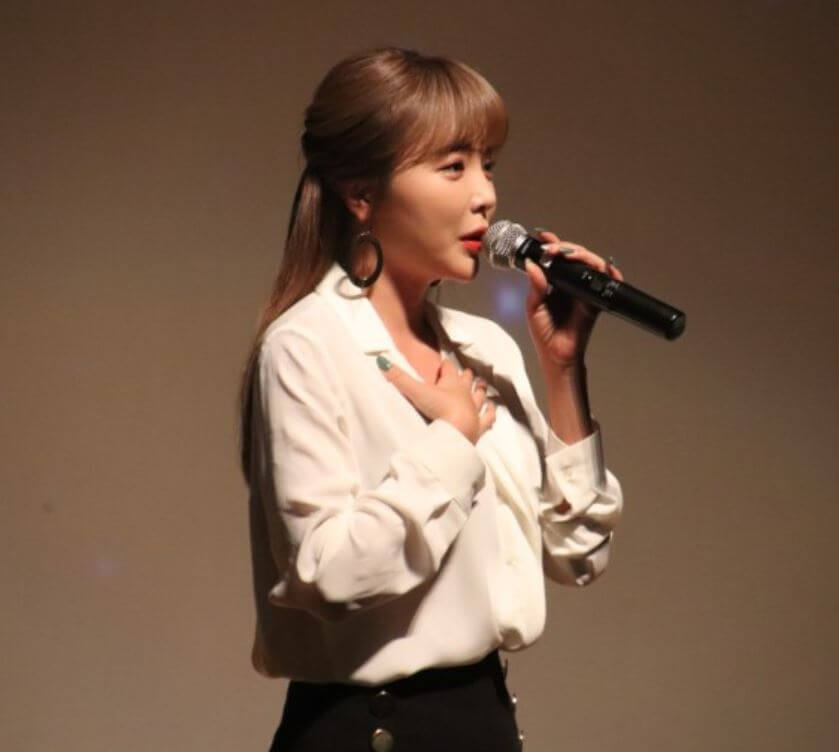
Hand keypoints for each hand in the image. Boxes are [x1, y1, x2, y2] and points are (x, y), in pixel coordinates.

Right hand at [379, 357, 495, 443]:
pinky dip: (491, 413)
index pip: (448, 369)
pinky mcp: (479, 426)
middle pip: (466, 381)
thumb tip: (382, 361)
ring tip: (482, 385)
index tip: (444, 363)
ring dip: (480, 390)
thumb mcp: (416, 392)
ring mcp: (474, 410)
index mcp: (451, 383)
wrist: (457, 432)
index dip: (445, 366)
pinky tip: (493, 410)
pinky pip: (488, 418)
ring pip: (480, 396)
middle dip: (466, 376)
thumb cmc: (438, 409)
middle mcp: (465, 394)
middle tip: (467, 372)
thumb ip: (399, 378)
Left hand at [525, 229, 623, 369]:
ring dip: (582, 255)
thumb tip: (532, 264)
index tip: (543, 237)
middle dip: (566, 248)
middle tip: (553, 248)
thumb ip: (535, 286)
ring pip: (590, 264)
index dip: (552, 245)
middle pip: (575, 256)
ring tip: (569, 254)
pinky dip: (609, 272)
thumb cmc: (544, 333)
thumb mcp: (533, 306)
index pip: (555, 258)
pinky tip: (603, 267)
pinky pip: (607, 282)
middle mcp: (571, 283)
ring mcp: (585, 290)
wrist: (556, 354)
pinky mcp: (597, 300)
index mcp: (554, 282)